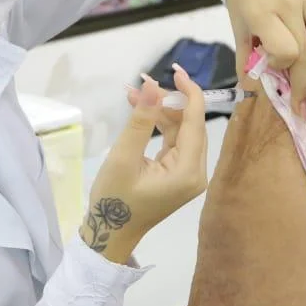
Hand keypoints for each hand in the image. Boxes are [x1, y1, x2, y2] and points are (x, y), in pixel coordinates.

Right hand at [81, 66, 207, 263]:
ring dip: (160, 112)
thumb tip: (153, 85)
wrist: (108, 235)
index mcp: (189, 171)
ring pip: (181, 132)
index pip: (196, 123)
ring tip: (133, 95)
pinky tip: (140, 111)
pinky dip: (159, 127)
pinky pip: (173, 143)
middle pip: (191, 126)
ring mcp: (188, 175)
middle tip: (142, 85)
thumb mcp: (123, 157)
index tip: (176, 70)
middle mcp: (196, 172)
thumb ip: (141, 119)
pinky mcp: (177, 175)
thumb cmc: (114, 200)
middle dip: (168, 102)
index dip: (188, 94)